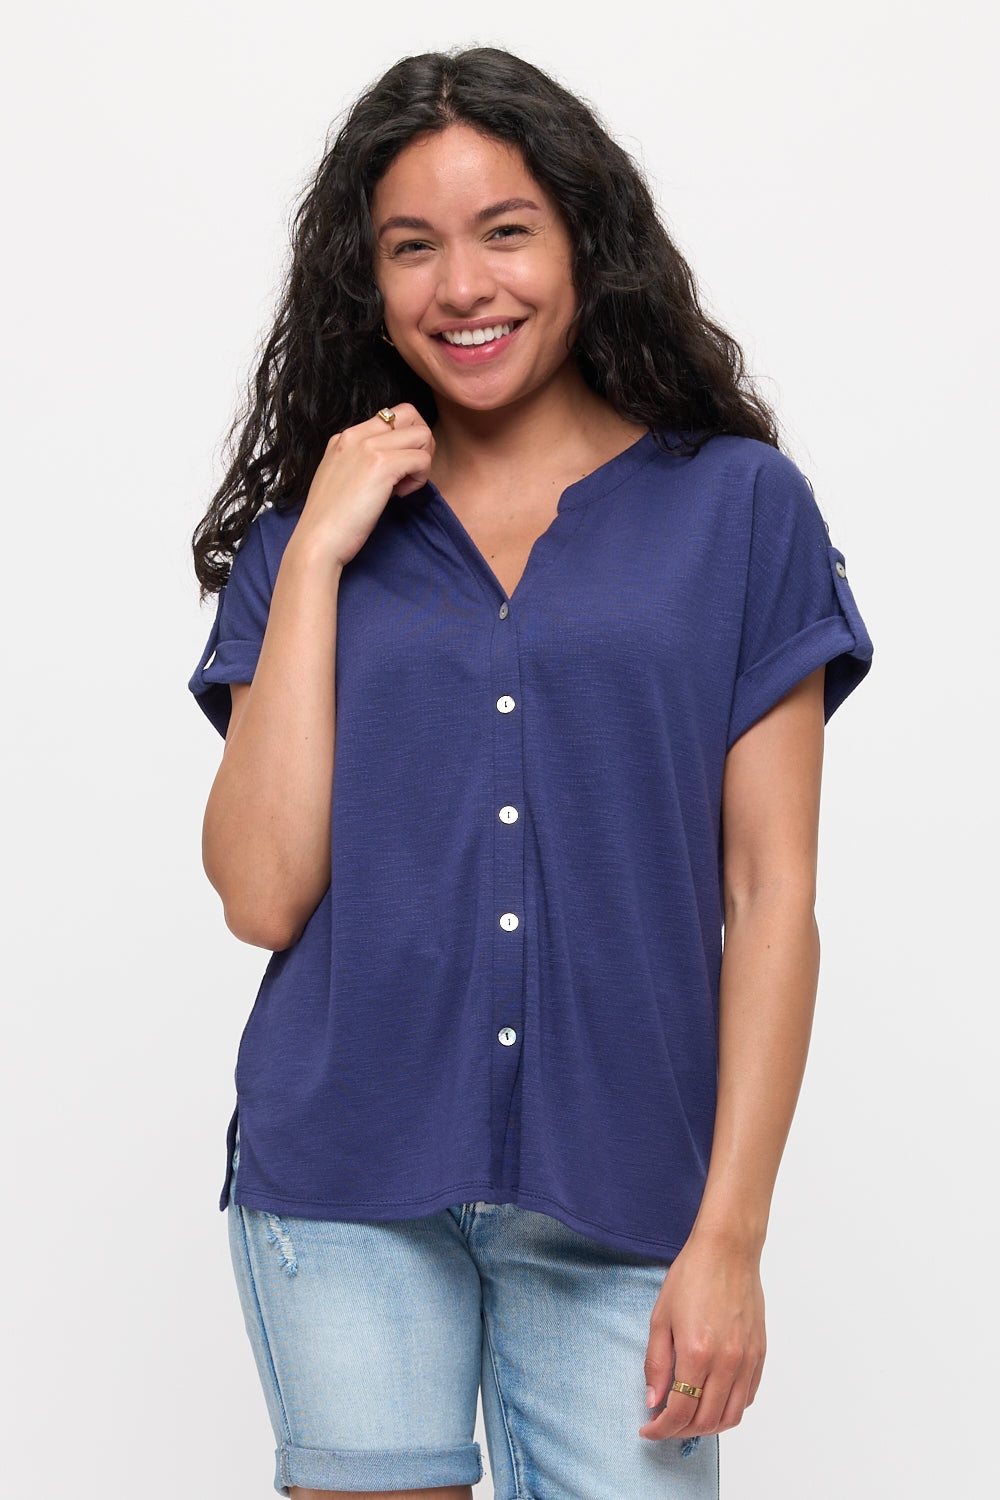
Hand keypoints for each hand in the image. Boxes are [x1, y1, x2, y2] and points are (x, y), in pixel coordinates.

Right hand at [291, 404, 434, 569]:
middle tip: (410, 472)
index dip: (404, 441)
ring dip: (422, 461)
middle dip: (421, 444)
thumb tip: (395, 464)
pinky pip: (423, 459)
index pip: (391, 416)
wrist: (317, 541)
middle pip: (411, 414)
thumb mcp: (342, 479)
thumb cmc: (331, 521)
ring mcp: (368, 447)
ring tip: (404, 486)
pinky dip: (420, 479)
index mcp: (345, 437)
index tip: (395, 470)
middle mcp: (355, 435)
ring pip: (422, 434)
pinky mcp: (382, 465)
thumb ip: (363, 463)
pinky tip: (400, 496)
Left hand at [639, 1234, 765, 1441]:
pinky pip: (747, 1397)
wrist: (727, 1250)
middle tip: (664, 1425)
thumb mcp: (661, 1317)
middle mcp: (727, 1362)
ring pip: (731, 1417)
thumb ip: (656, 1363)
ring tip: (688, 1419)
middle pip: (706, 1421)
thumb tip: (653, 1400)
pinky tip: (712, 1401)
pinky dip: (729, 1409)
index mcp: (697, 1353)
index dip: (660, 1428)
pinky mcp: (760, 1353)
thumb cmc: (692, 1276)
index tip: (648, 1429)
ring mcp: (747, 1359)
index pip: (679, 1412)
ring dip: (707, 1427)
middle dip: (680, 1432)